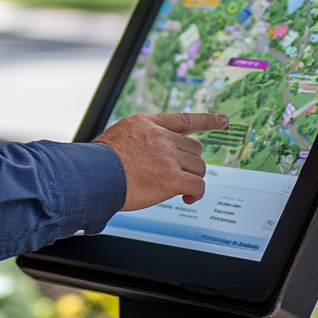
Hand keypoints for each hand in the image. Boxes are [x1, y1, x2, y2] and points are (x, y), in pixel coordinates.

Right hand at [94, 112, 227, 210]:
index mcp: (148, 123)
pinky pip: (197, 185)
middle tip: (177, 175)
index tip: (223, 120)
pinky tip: (187, 198)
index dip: (207, 120)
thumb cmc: (98, 162)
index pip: (184, 119)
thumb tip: (147, 154)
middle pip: (194, 148)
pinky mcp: (172, 178)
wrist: (93, 175)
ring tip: (180, 189)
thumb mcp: (119, 137)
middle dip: (189, 163)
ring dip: (192, 178)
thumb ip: (139, 139)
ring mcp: (168, 156)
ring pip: (198, 167)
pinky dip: (195, 194)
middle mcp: (161, 136)